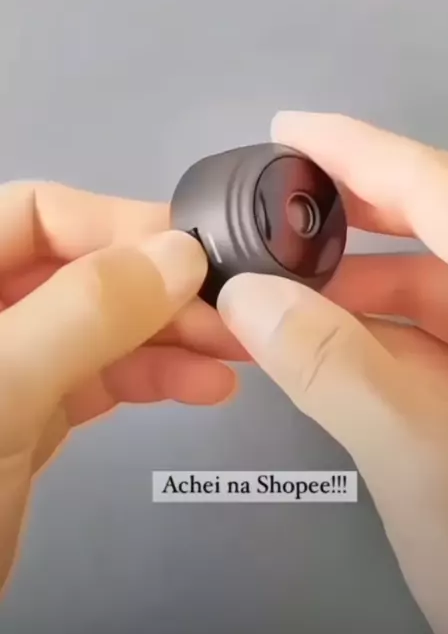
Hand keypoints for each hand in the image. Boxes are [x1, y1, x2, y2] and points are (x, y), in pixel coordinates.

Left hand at [0, 182, 247, 593]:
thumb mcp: (1, 388)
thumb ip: (84, 312)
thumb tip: (180, 255)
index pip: (39, 213)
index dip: (118, 224)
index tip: (196, 254)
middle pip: (80, 269)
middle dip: (159, 287)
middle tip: (234, 308)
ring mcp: (9, 368)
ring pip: (100, 327)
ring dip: (171, 334)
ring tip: (238, 349)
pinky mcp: (32, 419)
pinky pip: (102, 379)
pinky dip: (155, 378)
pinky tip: (207, 386)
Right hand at [217, 112, 447, 633]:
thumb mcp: (421, 454)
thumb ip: (331, 365)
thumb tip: (250, 296)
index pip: (442, 189)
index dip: (361, 150)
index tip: (292, 129)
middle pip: (440, 232)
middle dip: (352, 219)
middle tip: (278, 206)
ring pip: (431, 296)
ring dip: (352, 292)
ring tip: (279, 291)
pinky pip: (431, 348)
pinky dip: (371, 342)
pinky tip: (318, 345)